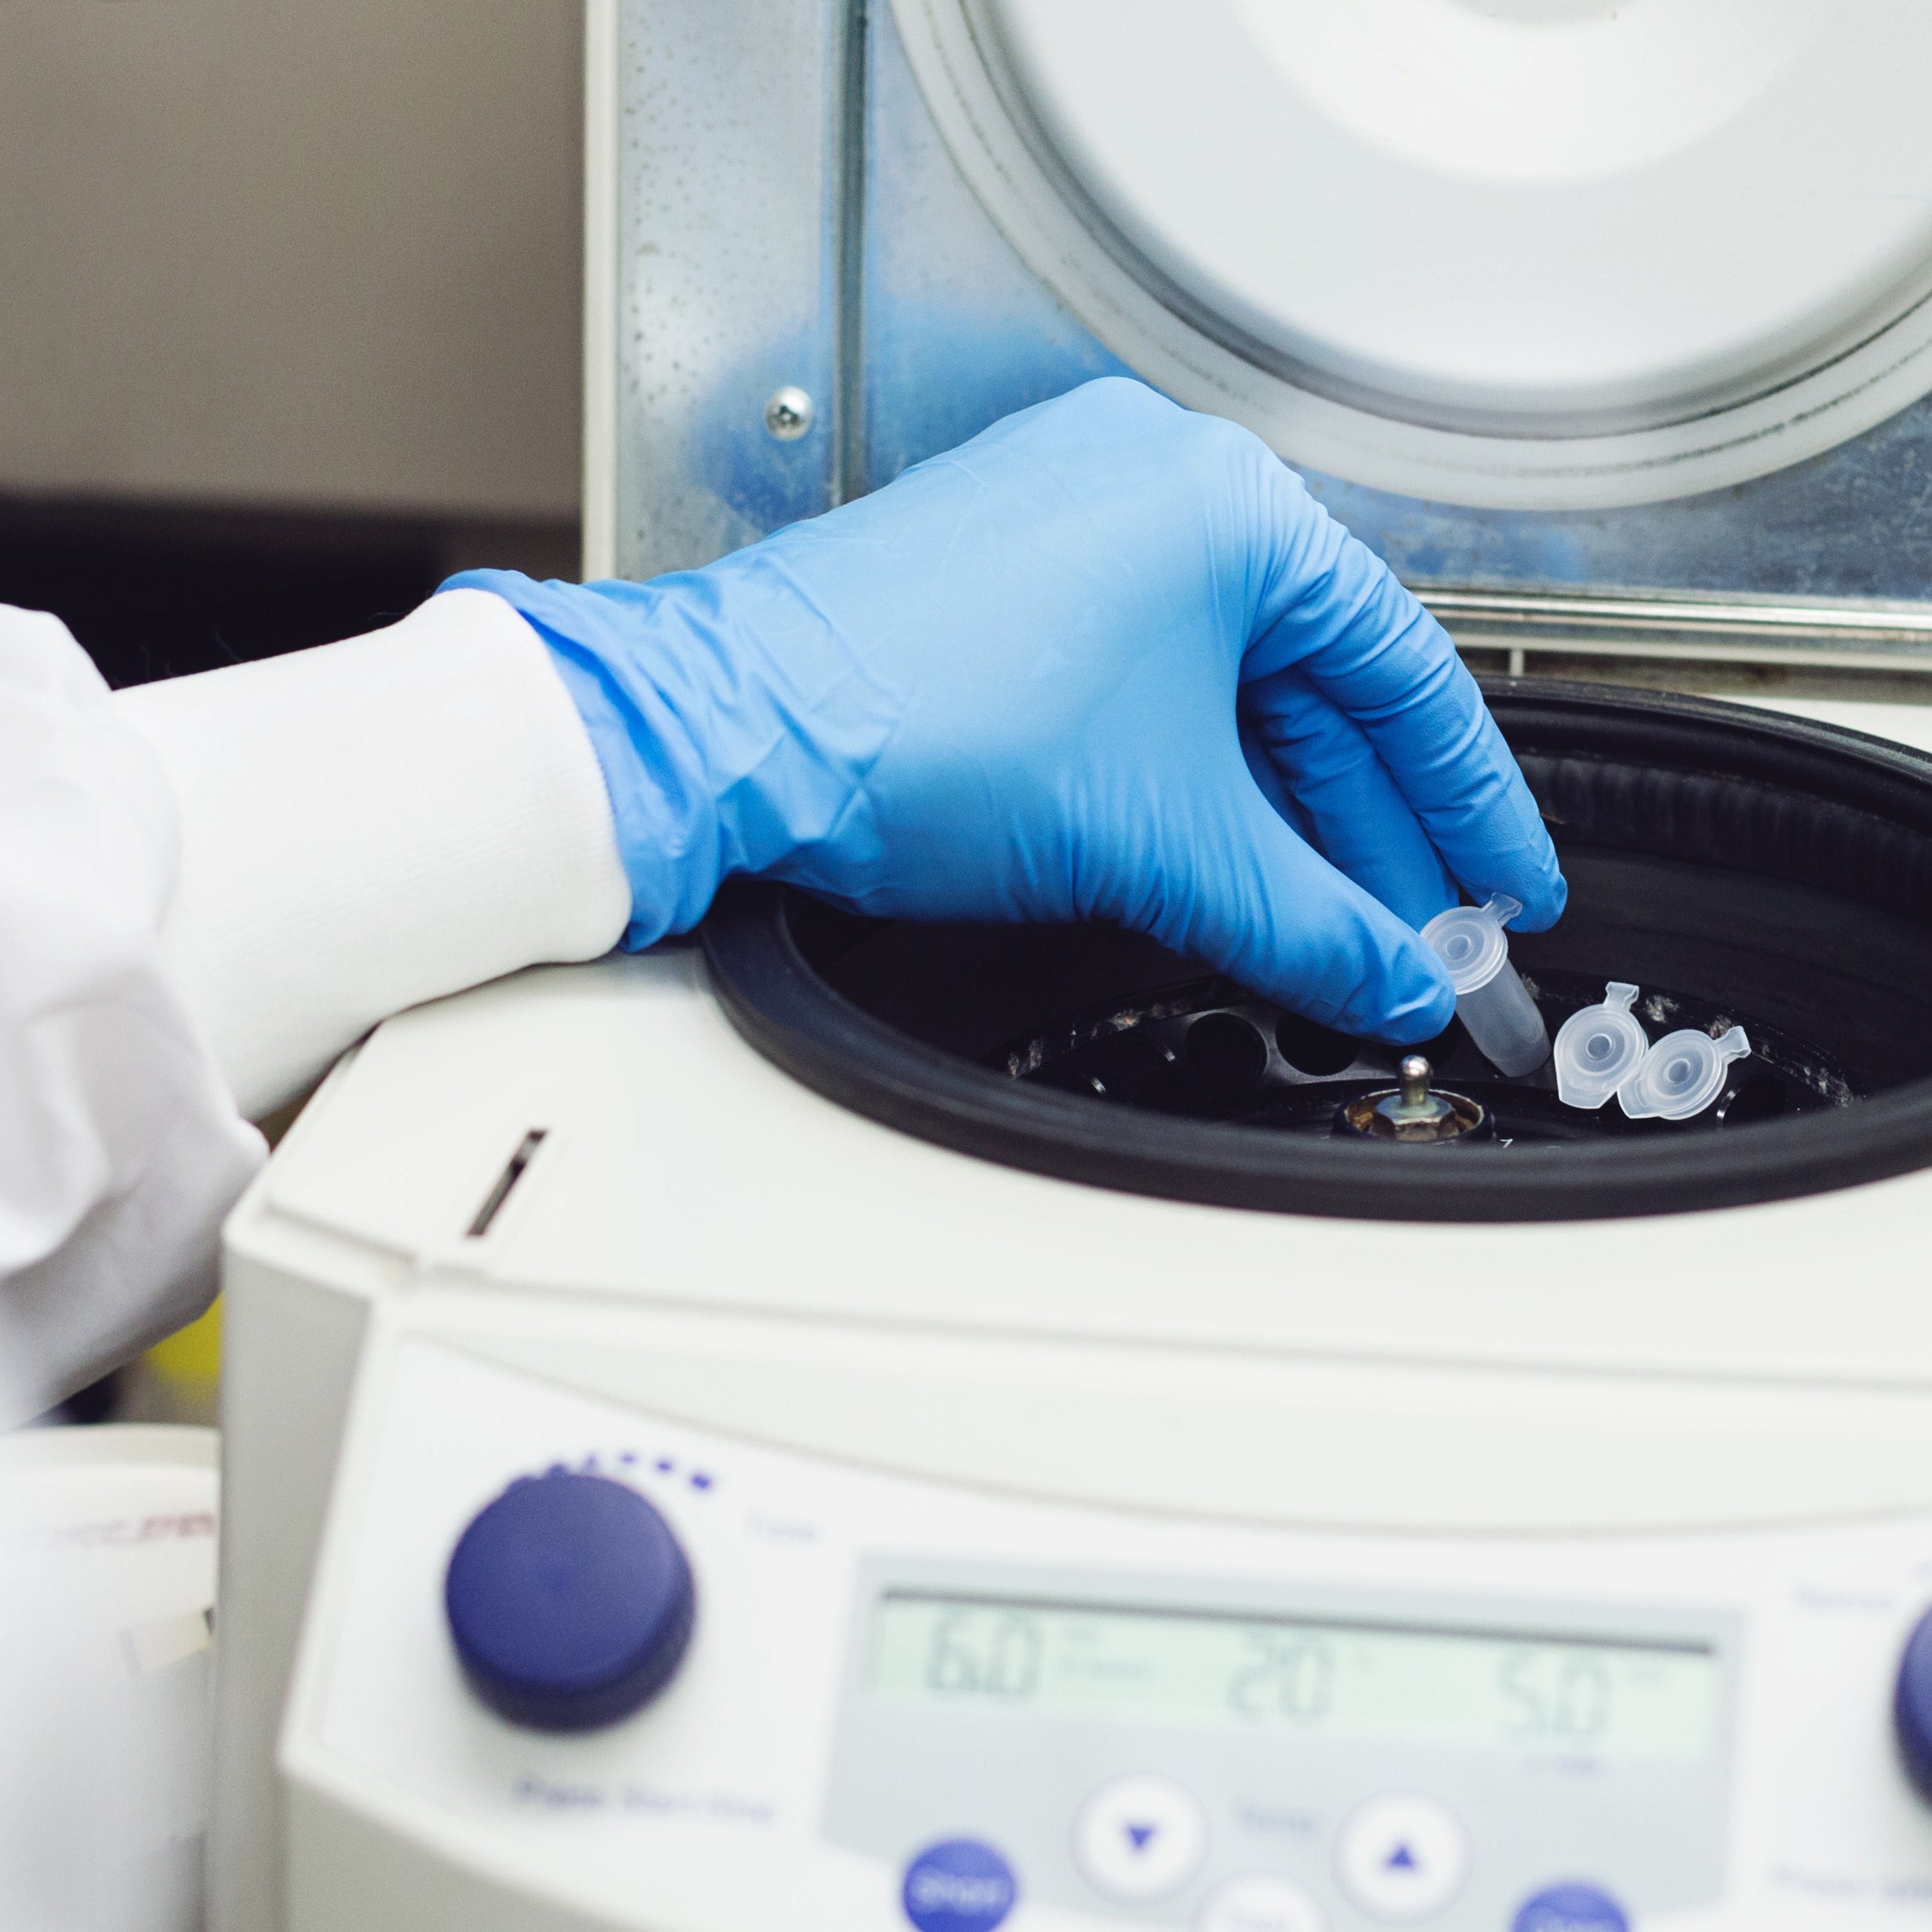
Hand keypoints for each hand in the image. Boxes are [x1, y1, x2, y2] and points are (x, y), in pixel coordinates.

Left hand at [450, 379, 1563, 1041]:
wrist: (726, 733)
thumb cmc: (919, 729)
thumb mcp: (1157, 842)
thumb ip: (1303, 923)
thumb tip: (1389, 978)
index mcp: (1222, 506)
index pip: (1399, 673)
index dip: (1467, 800)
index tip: (1507, 882)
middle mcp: (1152, 482)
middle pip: (1314, 682)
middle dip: (1370, 825)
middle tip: (1420, 927)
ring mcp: (1071, 517)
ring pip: (1223, 684)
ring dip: (1279, 807)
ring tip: (1328, 915)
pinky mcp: (1006, 571)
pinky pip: (1145, 676)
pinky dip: (1192, 767)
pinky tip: (1224, 850)